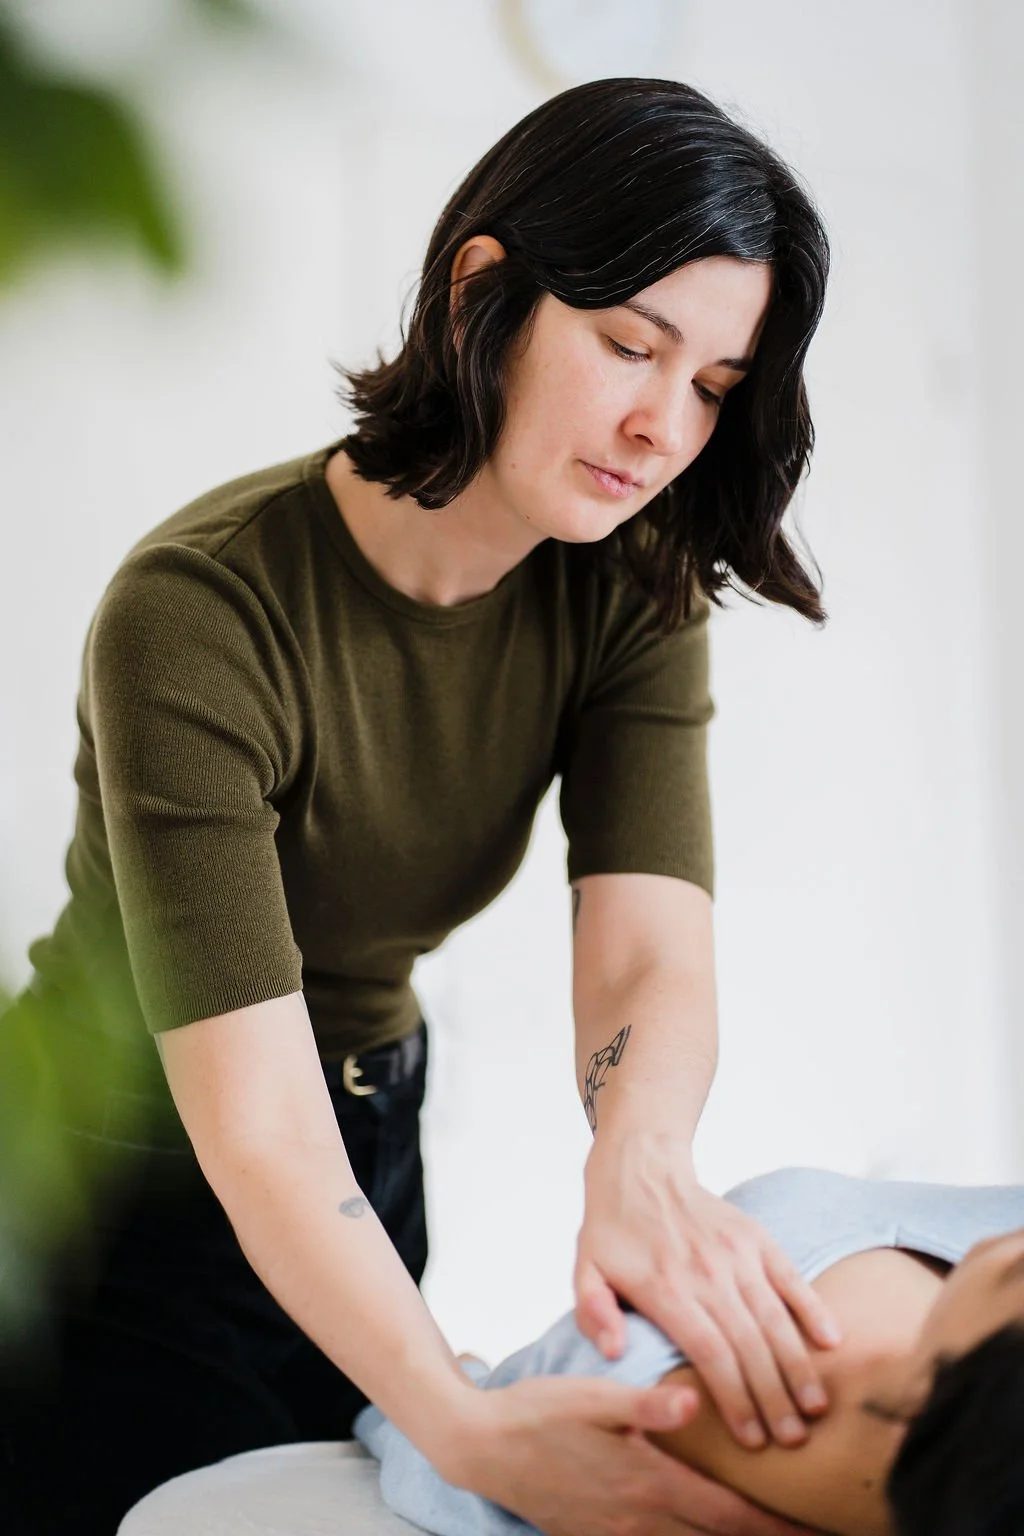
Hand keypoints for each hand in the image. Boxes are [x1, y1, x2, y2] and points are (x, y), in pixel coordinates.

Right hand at [445, 1373, 815, 1535]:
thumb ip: (647, 1404)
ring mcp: (618, 1534)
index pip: (728, 1513)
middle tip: (810, 1535)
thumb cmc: (540, 1412)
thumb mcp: (593, 1395)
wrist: (483, 1447)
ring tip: (765, 1534)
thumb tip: (695, 1402)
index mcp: (649, 1481)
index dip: (774, 1524)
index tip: (815, 1527)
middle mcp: (640, 1518)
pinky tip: (696, 1531)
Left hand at [575, 1136, 842, 1449]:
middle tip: (793, 1440)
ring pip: (774, 1317)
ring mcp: (735, 1253)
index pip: (709, 1353)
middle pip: (748, 1345)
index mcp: (665, 1288)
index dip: (734, 1399)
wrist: (641, 1167)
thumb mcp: (584, 1270)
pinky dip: (813, 1308)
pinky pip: (790, 1276)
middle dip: (774, 1397)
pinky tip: (831, 1342)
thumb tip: (614, 1352)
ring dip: (797, 1364)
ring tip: (816, 1406)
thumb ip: (594, 1313)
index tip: (751, 1439)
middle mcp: (706, 1272)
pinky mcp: (755, 1237)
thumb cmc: (613, 1230)